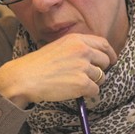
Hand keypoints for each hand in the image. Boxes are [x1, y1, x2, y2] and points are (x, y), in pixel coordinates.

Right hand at [0, 33, 115, 107]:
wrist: (24, 78)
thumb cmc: (37, 65)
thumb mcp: (58, 47)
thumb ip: (76, 48)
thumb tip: (93, 57)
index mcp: (76, 40)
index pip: (103, 44)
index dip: (109, 53)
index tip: (110, 60)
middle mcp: (82, 51)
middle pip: (105, 61)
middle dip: (100, 70)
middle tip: (89, 76)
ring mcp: (83, 67)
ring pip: (101, 77)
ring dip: (92, 83)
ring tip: (74, 83)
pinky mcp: (82, 83)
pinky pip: (95, 90)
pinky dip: (86, 93)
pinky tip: (72, 91)